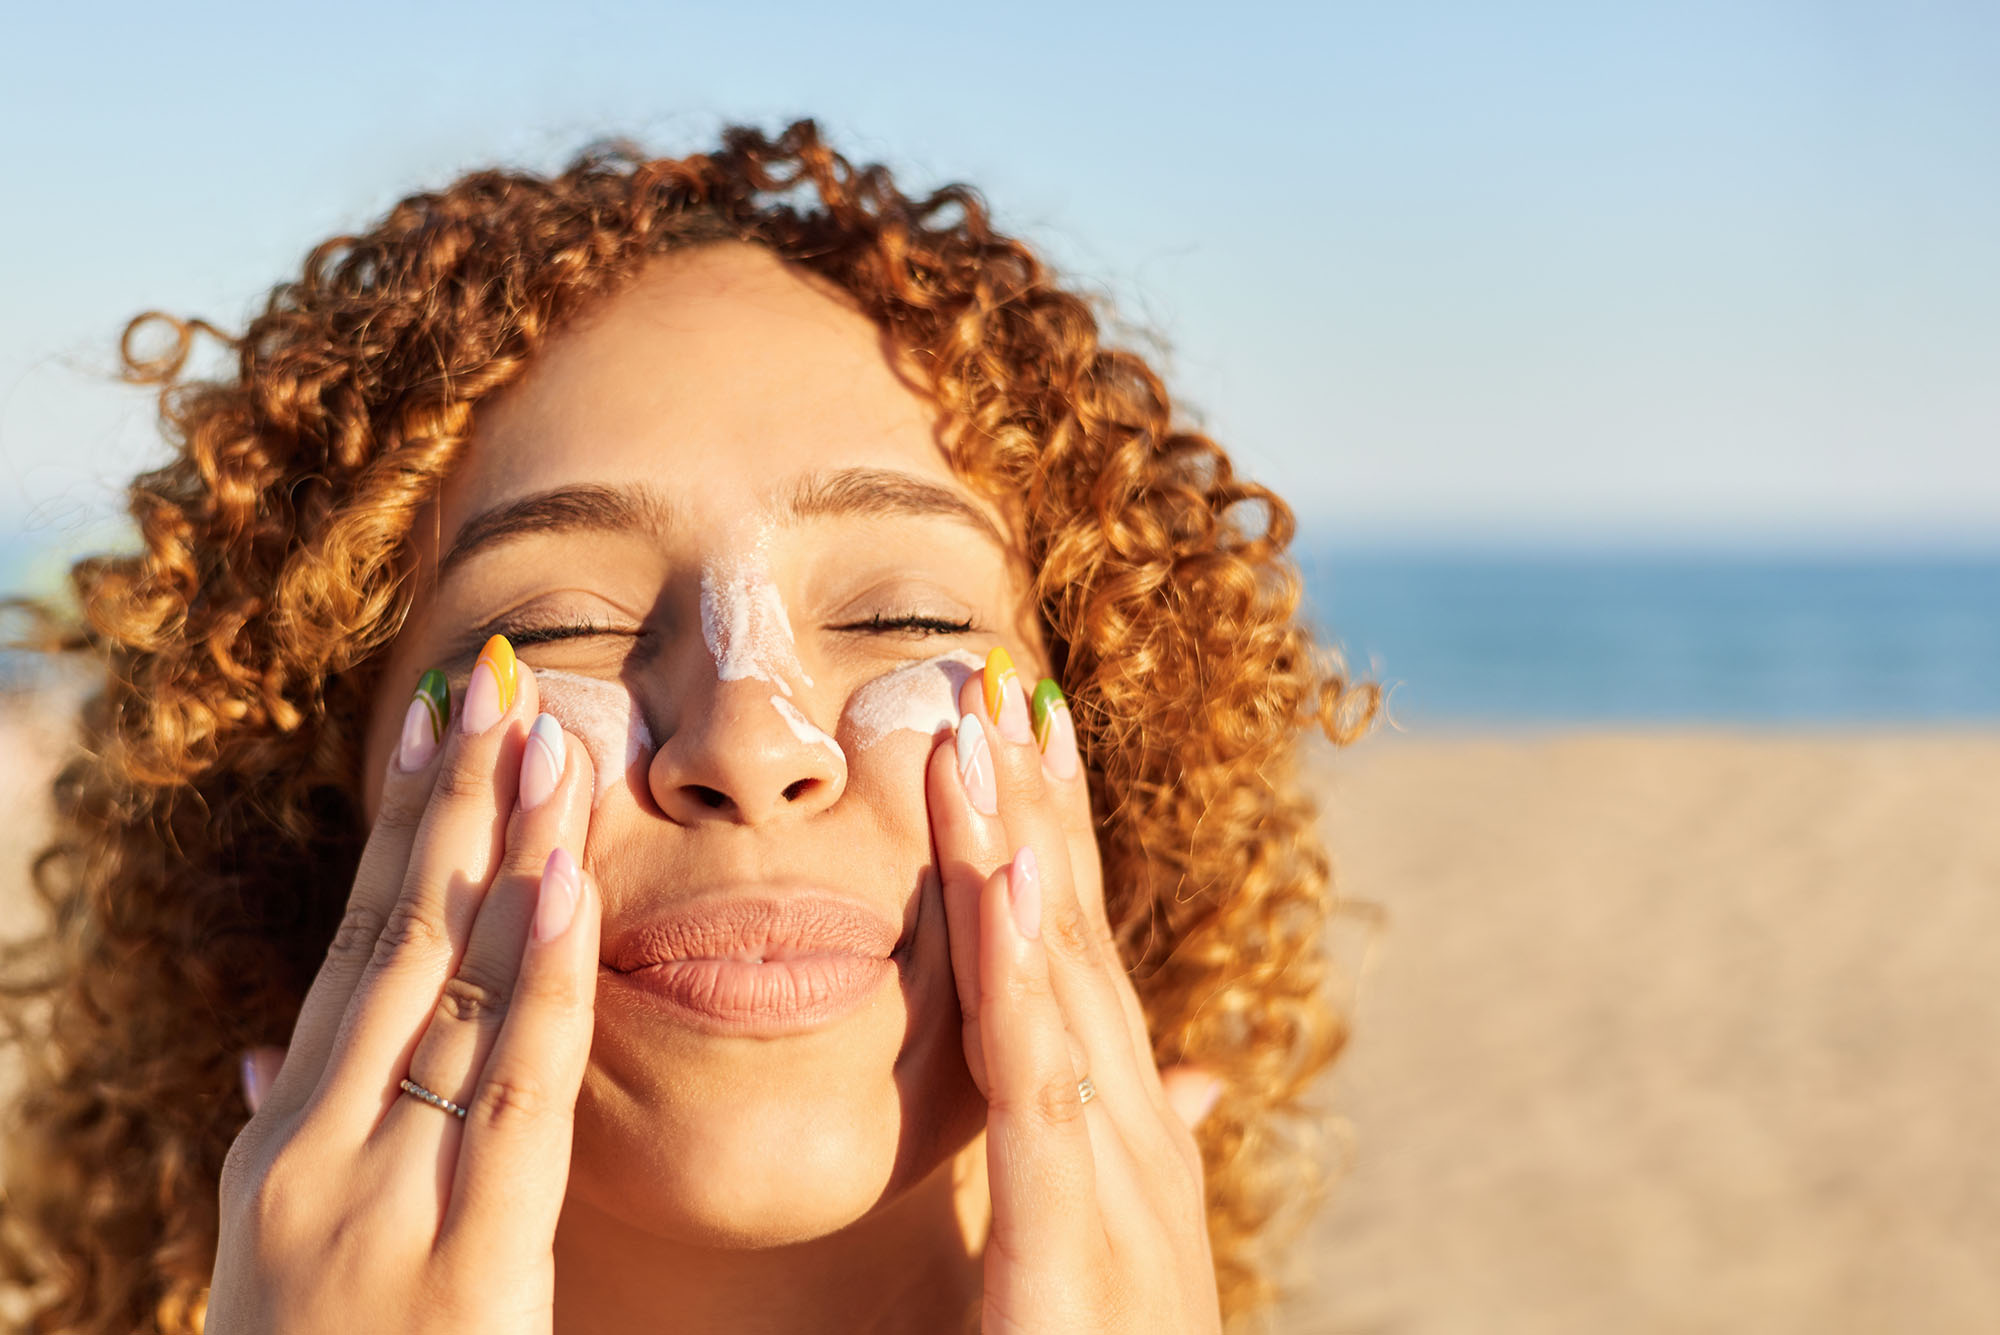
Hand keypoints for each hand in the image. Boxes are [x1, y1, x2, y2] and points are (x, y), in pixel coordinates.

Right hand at [210, 637, 600, 1334]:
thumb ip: (283, 1147)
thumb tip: (263, 1054)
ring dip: (498, 855)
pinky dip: (534, 984)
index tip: (435, 726)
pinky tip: (562, 887)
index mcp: (282, 1147)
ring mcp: (370, 1207)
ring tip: (543, 737)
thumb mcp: (282, 1261)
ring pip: (445, 993)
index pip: (352, 952)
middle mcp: (311, 1154)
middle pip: (393, 942)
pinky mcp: (457, 1266)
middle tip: (499, 683)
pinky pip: (507, 1099)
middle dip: (450, 807)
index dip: (401, 833)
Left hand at [928, 651, 1224, 1333]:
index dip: (1062, 853)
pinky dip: (1024, 974)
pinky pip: (1043, 1092)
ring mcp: (1122, 1206)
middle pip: (1081, 954)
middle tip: (1014, 682)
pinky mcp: (1072, 1265)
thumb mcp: (1104, 1266)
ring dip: (1028, 848)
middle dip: (1049, 814)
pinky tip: (1006, 872)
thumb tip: (1188, 1079)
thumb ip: (1123, 1160)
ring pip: (1063, 992)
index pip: (1086, 977)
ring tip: (991, 726)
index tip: (1029, 744)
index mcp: (1131, 1157)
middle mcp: (1139, 1162)